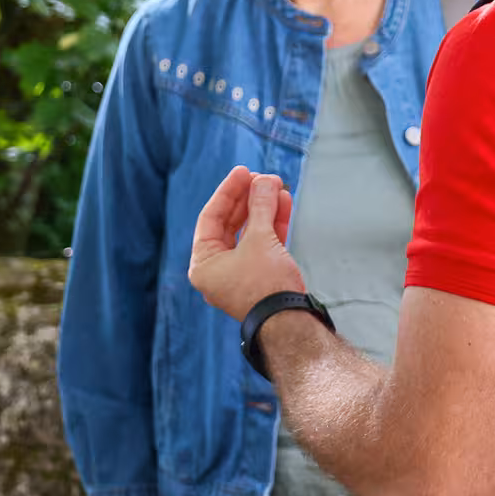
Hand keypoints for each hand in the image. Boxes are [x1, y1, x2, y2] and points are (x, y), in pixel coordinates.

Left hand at [188, 167, 304, 322]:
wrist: (290, 324)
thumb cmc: (266, 286)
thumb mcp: (260, 239)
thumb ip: (260, 206)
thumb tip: (264, 181)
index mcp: (204, 265)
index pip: (211, 218)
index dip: (228, 191)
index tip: (244, 171)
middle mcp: (218, 270)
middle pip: (231, 224)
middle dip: (249, 199)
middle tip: (264, 178)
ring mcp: (240, 275)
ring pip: (250, 233)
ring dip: (264, 209)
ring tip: (278, 187)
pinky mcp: (261, 278)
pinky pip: (263, 245)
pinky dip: (273, 226)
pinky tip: (284, 204)